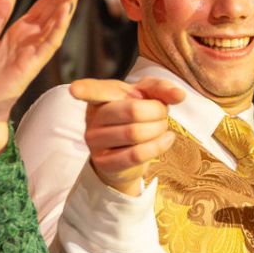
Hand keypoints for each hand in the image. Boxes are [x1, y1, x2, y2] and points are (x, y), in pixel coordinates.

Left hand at [0, 0, 84, 161]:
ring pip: (56, 22)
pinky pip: (48, 44)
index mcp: (21, 32)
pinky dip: (58, 28)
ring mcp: (33, 53)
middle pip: (54, 7)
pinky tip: (66, 11)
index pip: (45, 2)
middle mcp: (31, 40)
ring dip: (67, 1)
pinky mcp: (29, 66)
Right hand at [70, 76, 183, 196]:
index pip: (94, 91)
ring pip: (135, 133)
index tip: (74, 90)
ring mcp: (95, 142)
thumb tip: (179, 95)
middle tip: (162, 114)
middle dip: (158, 112)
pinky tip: (166, 139)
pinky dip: (158, 146)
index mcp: (100, 97)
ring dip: (159, 129)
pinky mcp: (105, 163)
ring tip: (161, 128)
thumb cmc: (136, 118)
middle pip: (132, 110)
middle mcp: (93, 118)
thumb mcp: (147, 97)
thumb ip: (160, 89)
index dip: (85, 90)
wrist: (127, 156)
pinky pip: (135, 155)